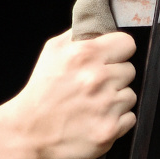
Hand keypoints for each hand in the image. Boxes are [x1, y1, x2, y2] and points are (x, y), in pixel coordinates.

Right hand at [4, 30, 137, 158]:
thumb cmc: (41, 92)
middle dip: (115, 77)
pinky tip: (98, 119)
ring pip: (131, 95)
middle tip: (95, 86)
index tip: (112, 59)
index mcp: (85, 55)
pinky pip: (130, 118)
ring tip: (95, 104)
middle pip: (130, 70)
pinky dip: (118, 120)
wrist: (29, 132)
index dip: (119, 52)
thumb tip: (100, 26)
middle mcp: (98, 78)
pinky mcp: (110, 129)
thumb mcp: (53, 51)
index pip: (127, 43)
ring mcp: (106, 105)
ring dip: (117, 100)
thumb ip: (79, 35)